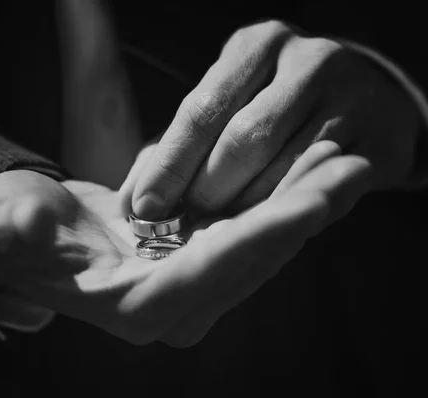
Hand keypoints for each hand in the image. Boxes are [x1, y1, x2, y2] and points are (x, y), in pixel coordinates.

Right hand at [0, 142, 370, 346]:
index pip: (206, 274)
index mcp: (129, 305)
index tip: (312, 204)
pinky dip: (278, 202)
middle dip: (301, 217)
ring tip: (343, 163)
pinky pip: (248, 232)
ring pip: (258, 246)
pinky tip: (309, 169)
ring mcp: (187, 285)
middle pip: (249, 261)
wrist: (29, 231)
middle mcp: (169, 306)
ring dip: (301, 206)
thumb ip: (8, 230)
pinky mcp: (195, 261)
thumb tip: (30, 222)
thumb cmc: (12, 231)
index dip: (260, 239)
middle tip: (350, 171)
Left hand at [121, 19, 419, 219]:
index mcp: (257, 46)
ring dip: (242, 210)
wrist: (365, 99)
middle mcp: (308, 61)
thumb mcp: (230, 103)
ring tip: (213, 234)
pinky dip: (286, 213)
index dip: (170, 165)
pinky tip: (262, 228)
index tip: (143, 209)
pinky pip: (322, 189)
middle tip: (179, 227)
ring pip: (283, 170)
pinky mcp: (381, 139)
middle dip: (205, 192)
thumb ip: (180, 145)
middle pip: (243, 140)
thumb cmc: (274, 105)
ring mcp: (352, 97)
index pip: (202, 110)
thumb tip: (132, 203)